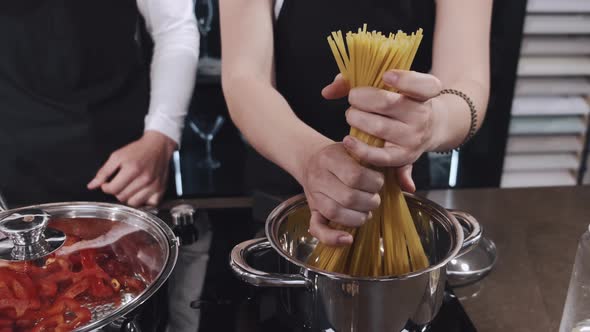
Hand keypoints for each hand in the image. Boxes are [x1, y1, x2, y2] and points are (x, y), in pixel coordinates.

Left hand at [87, 131, 175, 206]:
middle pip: (122, 197)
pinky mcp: (161, 190)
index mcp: (132, 169)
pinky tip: (141, 192)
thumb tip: (91, 186)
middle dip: (117, 191)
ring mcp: (154, 185)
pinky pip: (148, 204)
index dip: (106, 187)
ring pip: (134, 203)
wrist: (158, 146)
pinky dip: (143, 201)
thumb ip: (104, 171)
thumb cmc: (137, 150)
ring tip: (130, 188)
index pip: (112, 189)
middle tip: (120, 183)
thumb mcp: (117, 156)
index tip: (108, 183)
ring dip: (129, 197)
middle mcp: (144, 179)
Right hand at [302, 142, 383, 245]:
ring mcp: (314, 196)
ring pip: (336, 212)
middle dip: (369, 201)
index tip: (379, 182)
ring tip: (366, 212)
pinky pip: (317, 228)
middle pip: (348, 196)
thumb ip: (382, 162)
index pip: (355, 175)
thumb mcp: (358, 150)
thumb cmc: (342, 156)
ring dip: (358, 217)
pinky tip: (347, 239)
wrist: (312, 160)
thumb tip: (409, 186)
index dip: (373, 182)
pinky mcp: (313, 211)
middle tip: (374, 198)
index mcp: (330, 158)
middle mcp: (318, 177)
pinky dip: (332, 238)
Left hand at [322, 70, 442, 191]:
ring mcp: (414, 138)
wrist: (426, 129)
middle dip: (361, 98)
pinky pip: (379, 156)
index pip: (424, 86)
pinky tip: (347, 140)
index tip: (385, 75)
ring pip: (379, 127)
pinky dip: (360, 149)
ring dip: (357, 119)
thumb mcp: (388, 86)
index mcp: (425, 93)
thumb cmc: (398, 102)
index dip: (405, 80)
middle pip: (387, 104)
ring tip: (352, 115)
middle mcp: (422, 115)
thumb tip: (328, 92)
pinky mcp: (405, 157)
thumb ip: (355, 81)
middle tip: (353, 98)